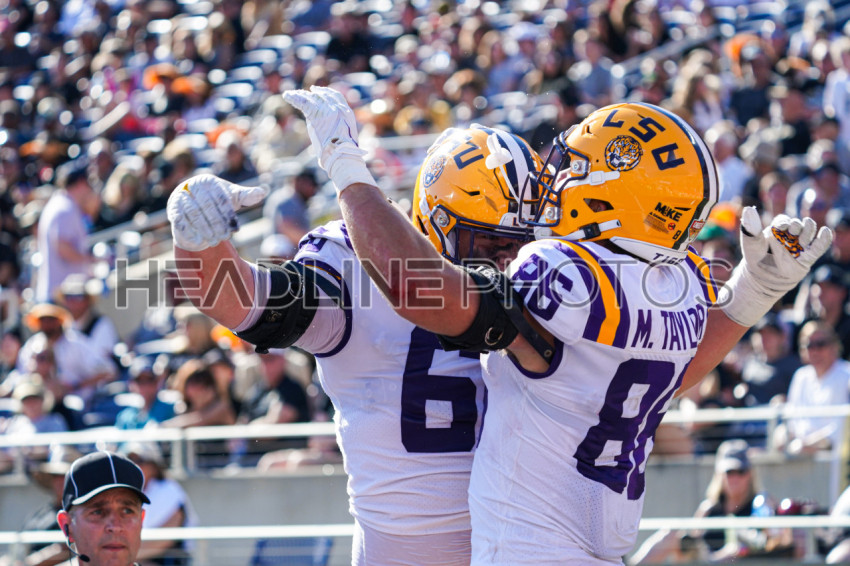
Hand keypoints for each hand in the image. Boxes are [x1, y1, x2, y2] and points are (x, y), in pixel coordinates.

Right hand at [167, 174, 266, 251]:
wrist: (195, 212)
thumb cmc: (217, 203)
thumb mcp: (233, 199)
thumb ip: (247, 196)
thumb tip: (263, 192)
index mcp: (208, 181)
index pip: (220, 197)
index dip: (229, 214)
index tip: (236, 228)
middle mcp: (192, 185)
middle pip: (207, 206)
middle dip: (217, 223)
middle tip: (226, 237)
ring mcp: (180, 197)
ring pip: (194, 214)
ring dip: (205, 229)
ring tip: (216, 241)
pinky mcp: (172, 210)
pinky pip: (180, 221)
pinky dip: (190, 232)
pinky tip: (200, 242)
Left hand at [282, 86, 375, 192]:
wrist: (342, 154)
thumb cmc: (345, 153)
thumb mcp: (347, 139)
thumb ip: (338, 131)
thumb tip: (328, 136)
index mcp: (347, 113)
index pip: (336, 97)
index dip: (327, 93)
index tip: (320, 92)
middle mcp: (338, 108)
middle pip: (323, 95)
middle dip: (314, 93)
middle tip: (306, 92)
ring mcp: (327, 110)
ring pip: (311, 98)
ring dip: (300, 95)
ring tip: (291, 94)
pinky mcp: (316, 114)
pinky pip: (302, 102)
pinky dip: (294, 98)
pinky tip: (287, 96)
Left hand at [718, 206, 832, 326]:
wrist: (763, 281)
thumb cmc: (755, 260)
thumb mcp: (751, 244)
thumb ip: (750, 229)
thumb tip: (748, 210)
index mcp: (775, 230)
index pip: (783, 220)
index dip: (784, 221)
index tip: (781, 227)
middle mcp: (788, 236)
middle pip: (798, 224)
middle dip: (797, 226)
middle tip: (793, 233)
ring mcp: (799, 246)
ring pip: (809, 232)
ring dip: (808, 232)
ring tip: (802, 242)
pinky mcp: (807, 257)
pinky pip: (819, 246)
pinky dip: (824, 239)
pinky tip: (825, 232)